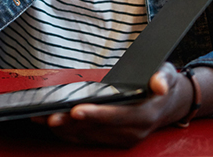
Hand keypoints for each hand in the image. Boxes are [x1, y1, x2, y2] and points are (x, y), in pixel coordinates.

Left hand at [44, 63, 190, 146]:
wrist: (170, 103)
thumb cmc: (162, 84)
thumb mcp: (166, 73)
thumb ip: (162, 78)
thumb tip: (159, 84)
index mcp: (144, 115)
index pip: (117, 116)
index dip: (97, 115)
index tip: (77, 110)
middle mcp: (133, 131)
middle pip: (97, 129)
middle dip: (72, 124)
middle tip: (49, 116)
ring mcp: (123, 138)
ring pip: (88, 136)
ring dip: (65, 129)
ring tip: (41, 118)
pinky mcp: (113, 139)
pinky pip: (87, 138)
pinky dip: (68, 132)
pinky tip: (50, 123)